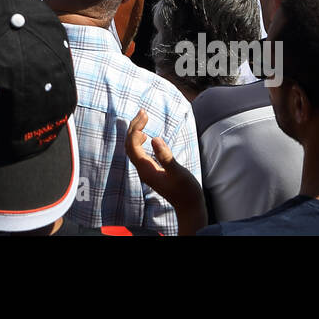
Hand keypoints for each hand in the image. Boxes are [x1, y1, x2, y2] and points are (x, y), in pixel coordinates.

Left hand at [125, 110, 205, 231]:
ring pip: (133, 148)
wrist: (189, 207)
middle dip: (134, 127)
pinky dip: (139, 140)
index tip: (145, 116)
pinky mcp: (151, 170)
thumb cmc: (186, 190)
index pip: (132, 145)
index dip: (135, 129)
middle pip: (129, 145)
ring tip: (143, 118)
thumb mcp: (178, 172)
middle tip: (143, 111)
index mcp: (146, 169)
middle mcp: (142, 170)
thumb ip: (166, 156)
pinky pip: (138, 152)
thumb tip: (154, 139)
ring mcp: (146, 170)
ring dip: (135, 132)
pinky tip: (146, 135)